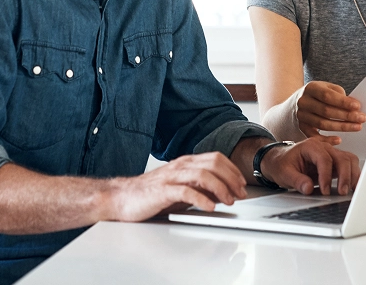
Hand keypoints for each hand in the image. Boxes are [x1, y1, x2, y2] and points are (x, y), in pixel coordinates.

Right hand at [107, 152, 247, 220]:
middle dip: (231, 178)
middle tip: (240, 194)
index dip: (233, 170)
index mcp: (186, 163)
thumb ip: (200, 187)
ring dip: (220, 188)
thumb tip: (223, 192)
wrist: (122, 198)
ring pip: (202, 175)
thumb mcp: (181, 189)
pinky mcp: (162, 191)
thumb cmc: (151, 194)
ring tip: (229, 201)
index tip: (243, 185)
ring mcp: (171, 177)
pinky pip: (186, 192)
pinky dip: (201, 199)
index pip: (216, 158)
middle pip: (213, 164)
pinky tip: (210, 207)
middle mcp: (180, 166)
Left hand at [262, 140, 360, 195]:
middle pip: (341, 158)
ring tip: (350, 191)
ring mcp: (330, 154)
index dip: (327, 176)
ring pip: (349, 160)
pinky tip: (352, 187)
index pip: (324, 159)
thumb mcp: (284, 173)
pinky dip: (353, 175)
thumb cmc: (282, 164)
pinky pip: (349, 165)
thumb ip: (296, 180)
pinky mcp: (335, 162)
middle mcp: (323, 147)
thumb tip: (308, 188)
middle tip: (341, 192)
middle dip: (344, 176)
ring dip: (352, 175)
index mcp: (310, 146)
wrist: (280, 161)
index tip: (325, 191)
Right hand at [295, 81, 365, 142]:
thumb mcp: (327, 87)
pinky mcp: (302, 127)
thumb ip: (339, 94)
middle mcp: (304, 102)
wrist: (300, 100)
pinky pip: (314, 136)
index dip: (343, 102)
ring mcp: (301, 115)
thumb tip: (354, 107)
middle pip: (326, 111)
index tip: (357, 106)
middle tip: (362, 118)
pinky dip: (327, 140)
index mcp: (311, 88)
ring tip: (356, 127)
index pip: (327, 96)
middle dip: (346, 115)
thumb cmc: (318, 95)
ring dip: (342, 127)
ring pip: (322, 124)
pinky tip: (339, 140)